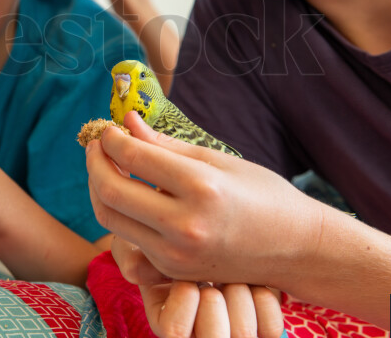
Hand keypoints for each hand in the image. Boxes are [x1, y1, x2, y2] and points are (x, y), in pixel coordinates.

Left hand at [87, 111, 323, 289]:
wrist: (295, 248)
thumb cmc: (263, 195)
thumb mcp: (218, 160)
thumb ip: (165, 145)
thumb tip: (126, 121)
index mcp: (202, 187)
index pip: (133, 158)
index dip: (111, 139)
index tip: (108, 128)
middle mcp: (185, 225)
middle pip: (111, 193)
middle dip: (95, 163)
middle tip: (98, 145)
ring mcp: (176, 254)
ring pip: (110, 220)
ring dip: (99, 189)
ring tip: (107, 167)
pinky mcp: (172, 270)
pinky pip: (129, 240)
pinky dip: (120, 214)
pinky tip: (129, 195)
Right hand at [112, 236, 283, 337]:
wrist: (203, 231)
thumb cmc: (165, 238)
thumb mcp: (137, 242)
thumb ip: (130, 254)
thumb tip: (135, 270)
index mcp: (167, 321)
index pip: (174, 332)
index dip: (184, 299)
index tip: (186, 275)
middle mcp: (199, 332)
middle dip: (214, 300)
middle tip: (212, 277)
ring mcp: (232, 329)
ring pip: (244, 333)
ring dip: (240, 297)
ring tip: (233, 276)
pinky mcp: (261, 320)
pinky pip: (271, 326)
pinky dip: (265, 300)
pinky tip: (253, 281)